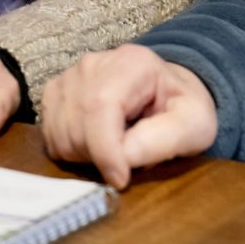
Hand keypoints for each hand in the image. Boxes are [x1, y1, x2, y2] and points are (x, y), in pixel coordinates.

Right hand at [39, 44, 216, 189]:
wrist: (167, 90)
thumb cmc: (183, 108)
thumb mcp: (195, 125)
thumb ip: (164, 140)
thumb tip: (122, 158)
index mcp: (132, 64)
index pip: (101, 105)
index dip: (105, 149)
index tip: (121, 179)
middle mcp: (94, 64)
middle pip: (77, 123)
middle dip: (98, 157)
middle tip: (126, 163)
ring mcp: (70, 76)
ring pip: (59, 132)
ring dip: (84, 156)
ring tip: (114, 150)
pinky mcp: (56, 92)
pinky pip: (50, 134)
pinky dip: (70, 150)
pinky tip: (96, 145)